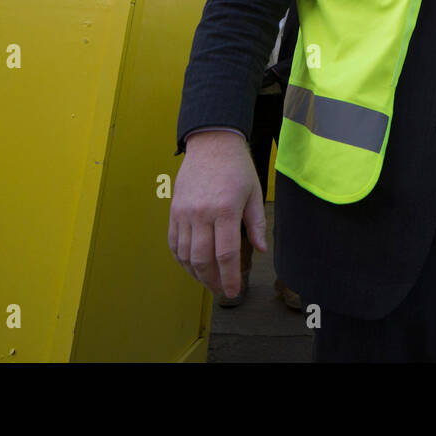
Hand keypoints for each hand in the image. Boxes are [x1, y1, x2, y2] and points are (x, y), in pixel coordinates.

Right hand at [168, 130, 266, 298]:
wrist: (212, 144)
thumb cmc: (236, 167)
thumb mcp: (254, 193)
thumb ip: (257, 224)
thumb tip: (262, 249)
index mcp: (225, 209)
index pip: (226, 254)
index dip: (230, 277)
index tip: (234, 291)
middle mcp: (202, 213)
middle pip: (203, 259)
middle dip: (212, 281)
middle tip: (222, 291)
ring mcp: (184, 213)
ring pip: (185, 254)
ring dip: (196, 273)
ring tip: (208, 281)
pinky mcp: (174, 211)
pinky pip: (173, 242)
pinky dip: (181, 259)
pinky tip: (191, 266)